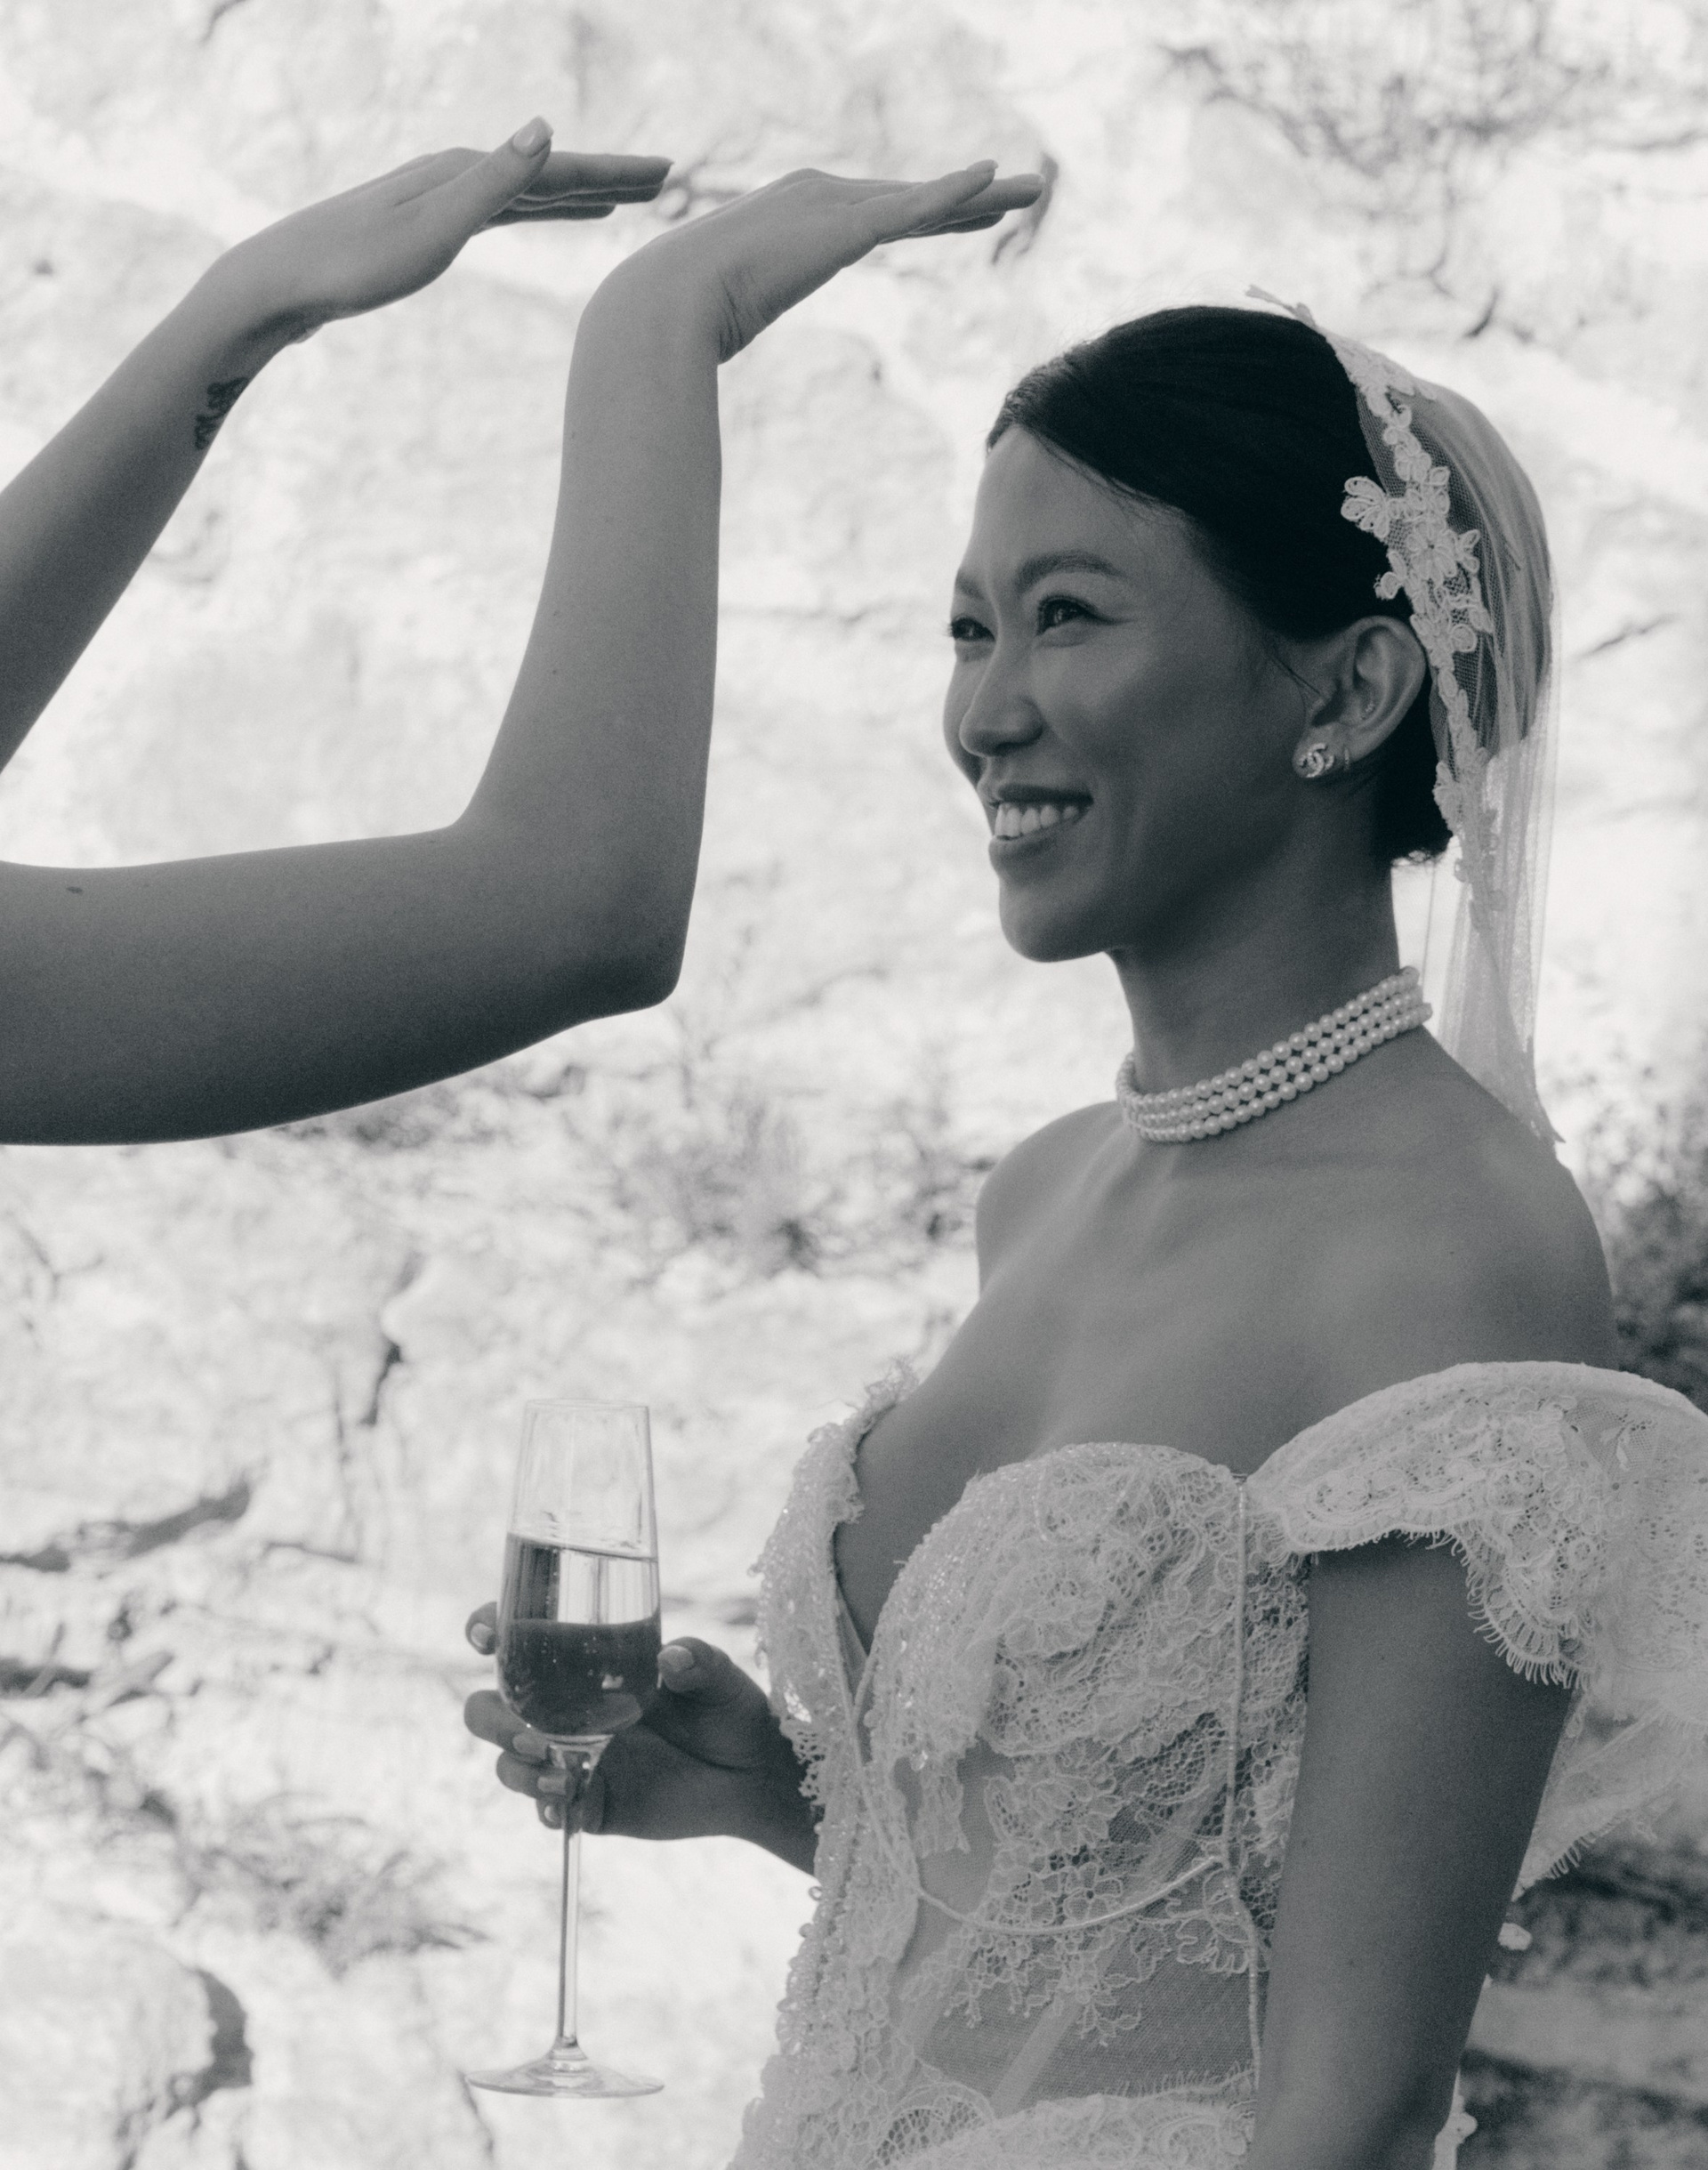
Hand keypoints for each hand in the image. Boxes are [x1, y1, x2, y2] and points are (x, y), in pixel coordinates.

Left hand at [208, 119, 670, 345]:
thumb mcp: (434, 229)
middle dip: (605, 178)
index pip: (557, 169)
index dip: (615, 172)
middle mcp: (454, 178)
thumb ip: (493, 182)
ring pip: (522, 194)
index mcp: (465, 174)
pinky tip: (529, 216)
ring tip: (611, 201)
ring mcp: (436, 202)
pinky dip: (527, 212)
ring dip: (569, 194)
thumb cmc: (353, 266)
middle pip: (546, 174)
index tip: (666, 173)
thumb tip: (545, 127)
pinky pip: (495, 215)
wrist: (278, 286)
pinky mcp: (420, 230)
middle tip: (661, 180)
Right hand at [463, 1606, 812, 1860]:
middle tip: (527, 1730)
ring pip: (507, 1759)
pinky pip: (545, 1806)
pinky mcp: (588, 1801)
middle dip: (491, 1716)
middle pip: (493, 1705)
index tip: (483, 1636)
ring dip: (513, 1765)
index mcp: (587, 1662)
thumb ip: (699, 1660)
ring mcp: (572, 1756)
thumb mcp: (719, 1675)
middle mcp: (568, 1708)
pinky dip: (544, 1805)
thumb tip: (671, 1658)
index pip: (519, 1639)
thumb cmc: (730, 1708)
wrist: (752, 1776)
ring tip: (554, 1769)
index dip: (488, 1629)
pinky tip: (564, 1801)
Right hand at [617, 160, 1043, 361]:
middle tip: (1020, 193)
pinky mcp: (843, 230)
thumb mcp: (732, 314)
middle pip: (914, 200)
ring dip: (982, 195)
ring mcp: (834, 209)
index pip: (882, 212)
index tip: (973, 213)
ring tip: (1032, 191)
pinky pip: (911, 209)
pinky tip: (990, 181)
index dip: (932, 211)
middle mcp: (823, 197)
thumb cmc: (685, 318)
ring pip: (926, 201)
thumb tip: (714, 352)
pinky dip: (952, 194)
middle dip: (969, 199)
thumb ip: (739, 315)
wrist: (667, 303)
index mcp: (801, 214)